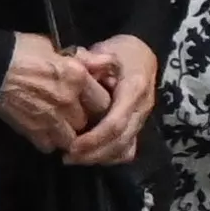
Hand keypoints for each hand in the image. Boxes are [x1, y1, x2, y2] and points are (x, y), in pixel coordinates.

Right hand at [0, 30, 105, 154]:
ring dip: (67, 134)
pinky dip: (48, 142)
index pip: (104, 100)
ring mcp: (51, 118)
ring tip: (60, 128)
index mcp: (77, 77)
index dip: (98, 102)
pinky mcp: (32, 130)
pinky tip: (44, 133)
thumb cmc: (20, 51)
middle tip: (76, 116)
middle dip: (84, 120)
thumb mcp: (53, 46)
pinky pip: (49, 146)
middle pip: (88, 121)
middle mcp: (69, 100)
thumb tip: (105, 63)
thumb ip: (81, 58)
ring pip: (71, 138)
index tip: (92, 102)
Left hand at [64, 33, 160, 166]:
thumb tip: (78, 62)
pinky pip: (128, 149)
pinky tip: (90, 156)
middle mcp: (142, 108)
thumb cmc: (120, 52)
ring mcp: (142, 118)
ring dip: (100, 158)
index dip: (94, 138)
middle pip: (121, 141)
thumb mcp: (107, 51)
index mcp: (134, 90)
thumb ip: (92, 59)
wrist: (142, 53)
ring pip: (126, 149)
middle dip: (94, 153)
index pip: (116, 123)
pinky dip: (110, 156)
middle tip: (67, 158)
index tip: (72, 146)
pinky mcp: (138, 125)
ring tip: (74, 159)